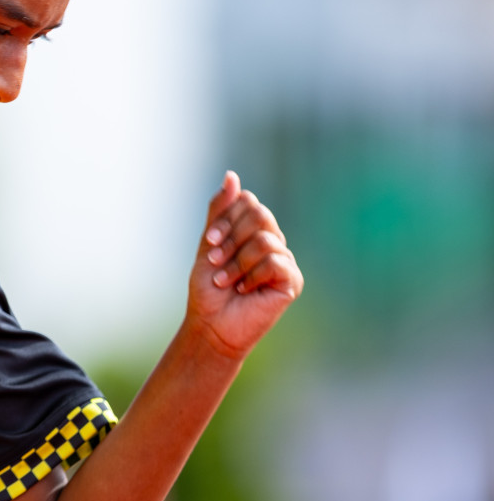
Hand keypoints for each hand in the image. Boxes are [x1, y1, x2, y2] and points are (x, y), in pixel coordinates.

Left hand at [187, 171, 303, 359]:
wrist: (211, 325)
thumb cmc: (208, 289)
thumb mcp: (209, 244)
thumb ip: (220, 211)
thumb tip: (232, 175)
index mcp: (253, 231)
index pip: (249, 202)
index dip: (227, 218)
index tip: (210, 241)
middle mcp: (273, 242)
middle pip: (259, 215)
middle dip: (231, 238)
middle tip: (214, 262)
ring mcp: (285, 261)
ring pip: (264, 239)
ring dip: (236, 262)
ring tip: (224, 281)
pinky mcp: (293, 280)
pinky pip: (274, 262)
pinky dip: (250, 275)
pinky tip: (243, 290)